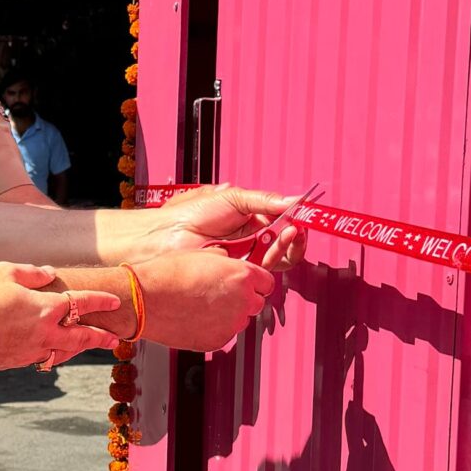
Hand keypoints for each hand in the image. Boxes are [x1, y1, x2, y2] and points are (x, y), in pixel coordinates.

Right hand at [0, 266, 118, 371]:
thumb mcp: (6, 272)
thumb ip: (32, 273)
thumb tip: (50, 273)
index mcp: (47, 307)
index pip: (82, 302)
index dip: (101, 301)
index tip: (115, 301)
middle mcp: (45, 332)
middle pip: (82, 337)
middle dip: (100, 338)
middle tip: (114, 340)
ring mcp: (32, 350)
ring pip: (63, 352)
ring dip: (77, 349)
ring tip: (84, 347)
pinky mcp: (17, 361)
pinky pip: (41, 358)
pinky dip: (51, 354)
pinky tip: (51, 352)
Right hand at [133, 248, 277, 351]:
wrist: (145, 299)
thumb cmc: (168, 274)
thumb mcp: (201, 254)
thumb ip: (224, 260)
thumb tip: (227, 263)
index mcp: (242, 275)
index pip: (267, 283)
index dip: (255, 282)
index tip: (246, 284)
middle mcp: (242, 301)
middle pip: (256, 303)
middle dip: (242, 299)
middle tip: (219, 294)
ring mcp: (231, 324)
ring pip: (239, 320)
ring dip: (228, 315)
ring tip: (201, 306)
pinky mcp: (217, 341)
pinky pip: (223, 334)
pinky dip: (214, 329)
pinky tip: (194, 318)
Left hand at [143, 186, 307, 273]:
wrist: (168, 234)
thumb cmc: (191, 214)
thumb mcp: (232, 198)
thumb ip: (264, 200)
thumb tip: (293, 200)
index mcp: (247, 219)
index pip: (279, 222)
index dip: (293, 219)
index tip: (303, 215)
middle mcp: (247, 239)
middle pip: (282, 243)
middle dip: (294, 236)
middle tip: (298, 227)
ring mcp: (242, 257)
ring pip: (276, 257)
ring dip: (286, 244)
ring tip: (287, 232)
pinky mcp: (237, 273)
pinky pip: (263, 270)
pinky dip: (274, 257)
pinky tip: (274, 244)